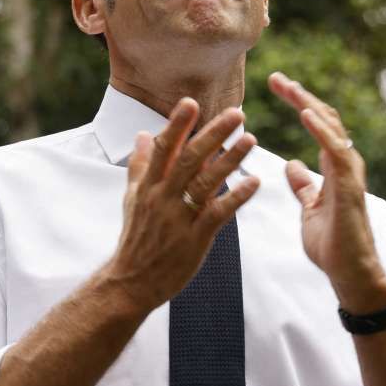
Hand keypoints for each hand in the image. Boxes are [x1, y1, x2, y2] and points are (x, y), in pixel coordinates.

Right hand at [103, 98, 259, 311]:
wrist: (131, 282)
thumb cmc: (135, 237)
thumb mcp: (132, 198)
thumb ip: (140, 166)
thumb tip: (141, 134)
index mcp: (148, 186)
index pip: (163, 149)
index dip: (177, 125)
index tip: (192, 103)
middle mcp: (162, 198)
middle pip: (189, 160)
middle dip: (213, 134)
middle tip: (237, 113)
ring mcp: (179, 219)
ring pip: (206, 183)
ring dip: (230, 160)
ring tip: (251, 139)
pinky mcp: (195, 239)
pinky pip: (218, 214)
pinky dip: (236, 197)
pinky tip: (254, 181)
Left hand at [267, 72, 385, 311]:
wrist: (349, 274)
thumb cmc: (332, 246)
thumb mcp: (309, 209)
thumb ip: (304, 187)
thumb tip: (292, 166)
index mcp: (333, 168)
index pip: (317, 125)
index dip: (299, 102)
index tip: (276, 85)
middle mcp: (344, 165)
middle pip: (324, 119)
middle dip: (300, 95)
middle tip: (276, 78)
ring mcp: (349, 174)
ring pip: (332, 128)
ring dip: (309, 104)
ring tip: (288, 87)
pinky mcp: (348, 186)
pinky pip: (336, 150)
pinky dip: (321, 129)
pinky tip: (305, 113)